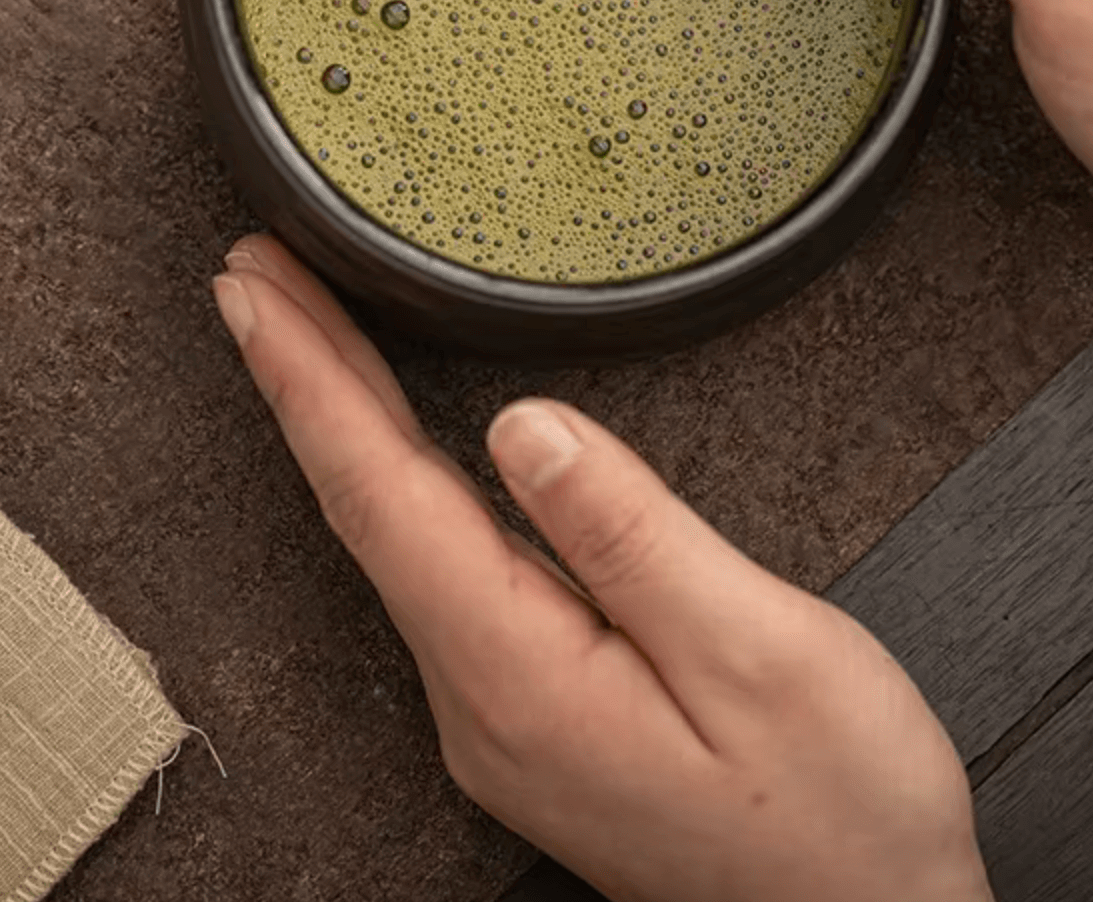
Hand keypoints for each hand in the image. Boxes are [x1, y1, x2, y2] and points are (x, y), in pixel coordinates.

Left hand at [213, 236, 992, 901]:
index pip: (381, 499)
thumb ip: (632, 534)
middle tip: (252, 276)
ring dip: (342, 425)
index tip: (252, 290)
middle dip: (303, 382)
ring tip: (303, 331)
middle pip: (368, 511)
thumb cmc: (840, 815)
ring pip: (395, 539)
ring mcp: (505, 719)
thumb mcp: (758, 652)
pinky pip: (439, 572)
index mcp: (524, 675)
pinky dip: (398, 481)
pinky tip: (394, 447)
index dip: (310, 382)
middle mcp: (485, 703)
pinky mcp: (539, 718)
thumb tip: (525, 424)